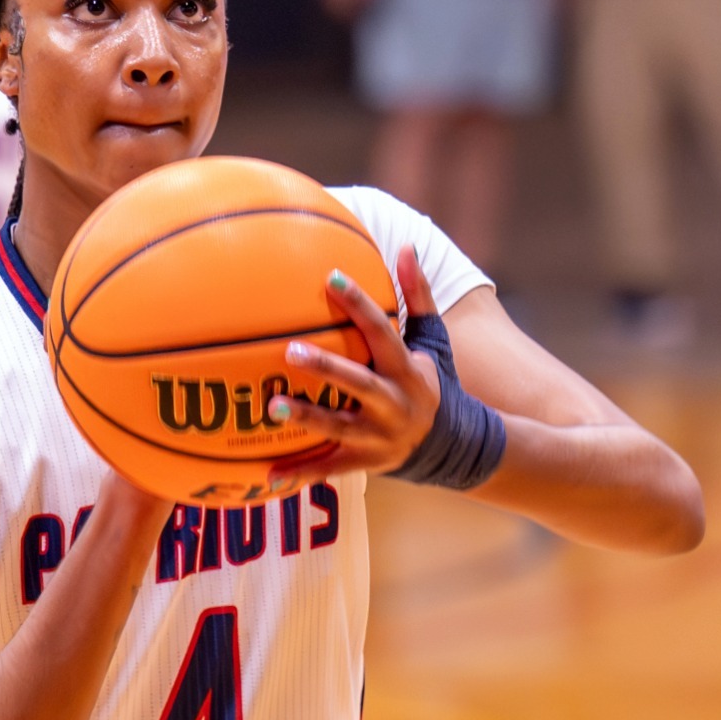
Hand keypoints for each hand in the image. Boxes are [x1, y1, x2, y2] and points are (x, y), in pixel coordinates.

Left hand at [266, 246, 441, 487]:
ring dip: (306, 418)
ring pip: (339, 429)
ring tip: (271, 407)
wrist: (452, 446)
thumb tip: (406, 247)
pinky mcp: (365, 463)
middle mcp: (393, 404)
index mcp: (407, 370)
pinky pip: (328, 469)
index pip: (382, 332)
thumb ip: (416, 296)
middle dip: (327, 368)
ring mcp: (378, 438)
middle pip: (359, 384)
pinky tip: (267, 473)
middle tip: (290, 351)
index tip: (331, 278)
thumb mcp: (431, 340)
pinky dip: (300, 473)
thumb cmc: (429, 382)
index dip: (360, 306)